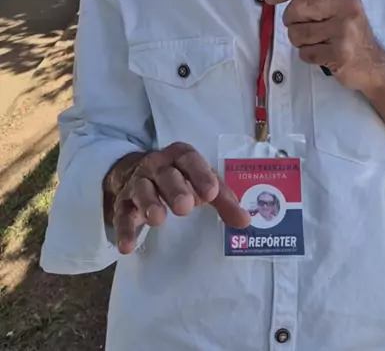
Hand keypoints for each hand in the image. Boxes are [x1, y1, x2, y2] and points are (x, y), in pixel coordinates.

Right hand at [105, 142, 250, 253]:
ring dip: (149, 203)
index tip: (211, 194)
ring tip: (158, 220)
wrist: (136, 171)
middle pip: (166, 174)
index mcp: (180, 156)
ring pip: (142, 189)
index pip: (191, 160)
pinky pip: (122, 214)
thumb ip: (223, 201)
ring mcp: (138, 182)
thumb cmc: (180, 178)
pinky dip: (124, 229)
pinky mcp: (123, 202)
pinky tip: (128, 246)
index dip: (201, 175)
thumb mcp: (201, 182)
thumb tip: (245, 222)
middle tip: (185, 207)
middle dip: (176, 189)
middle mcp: (158, 165)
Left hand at [265, 0, 382, 91]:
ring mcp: (345, 32)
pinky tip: (321, 53)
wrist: (373, 64)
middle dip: (290, 20)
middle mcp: (347, 8)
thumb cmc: (351, 31)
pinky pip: (305, 52)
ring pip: (298, 33)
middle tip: (296, 25)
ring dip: (298, 40)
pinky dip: (307, 54)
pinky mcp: (340, 54)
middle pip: (298, 8)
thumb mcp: (344, 3)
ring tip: (313, 41)